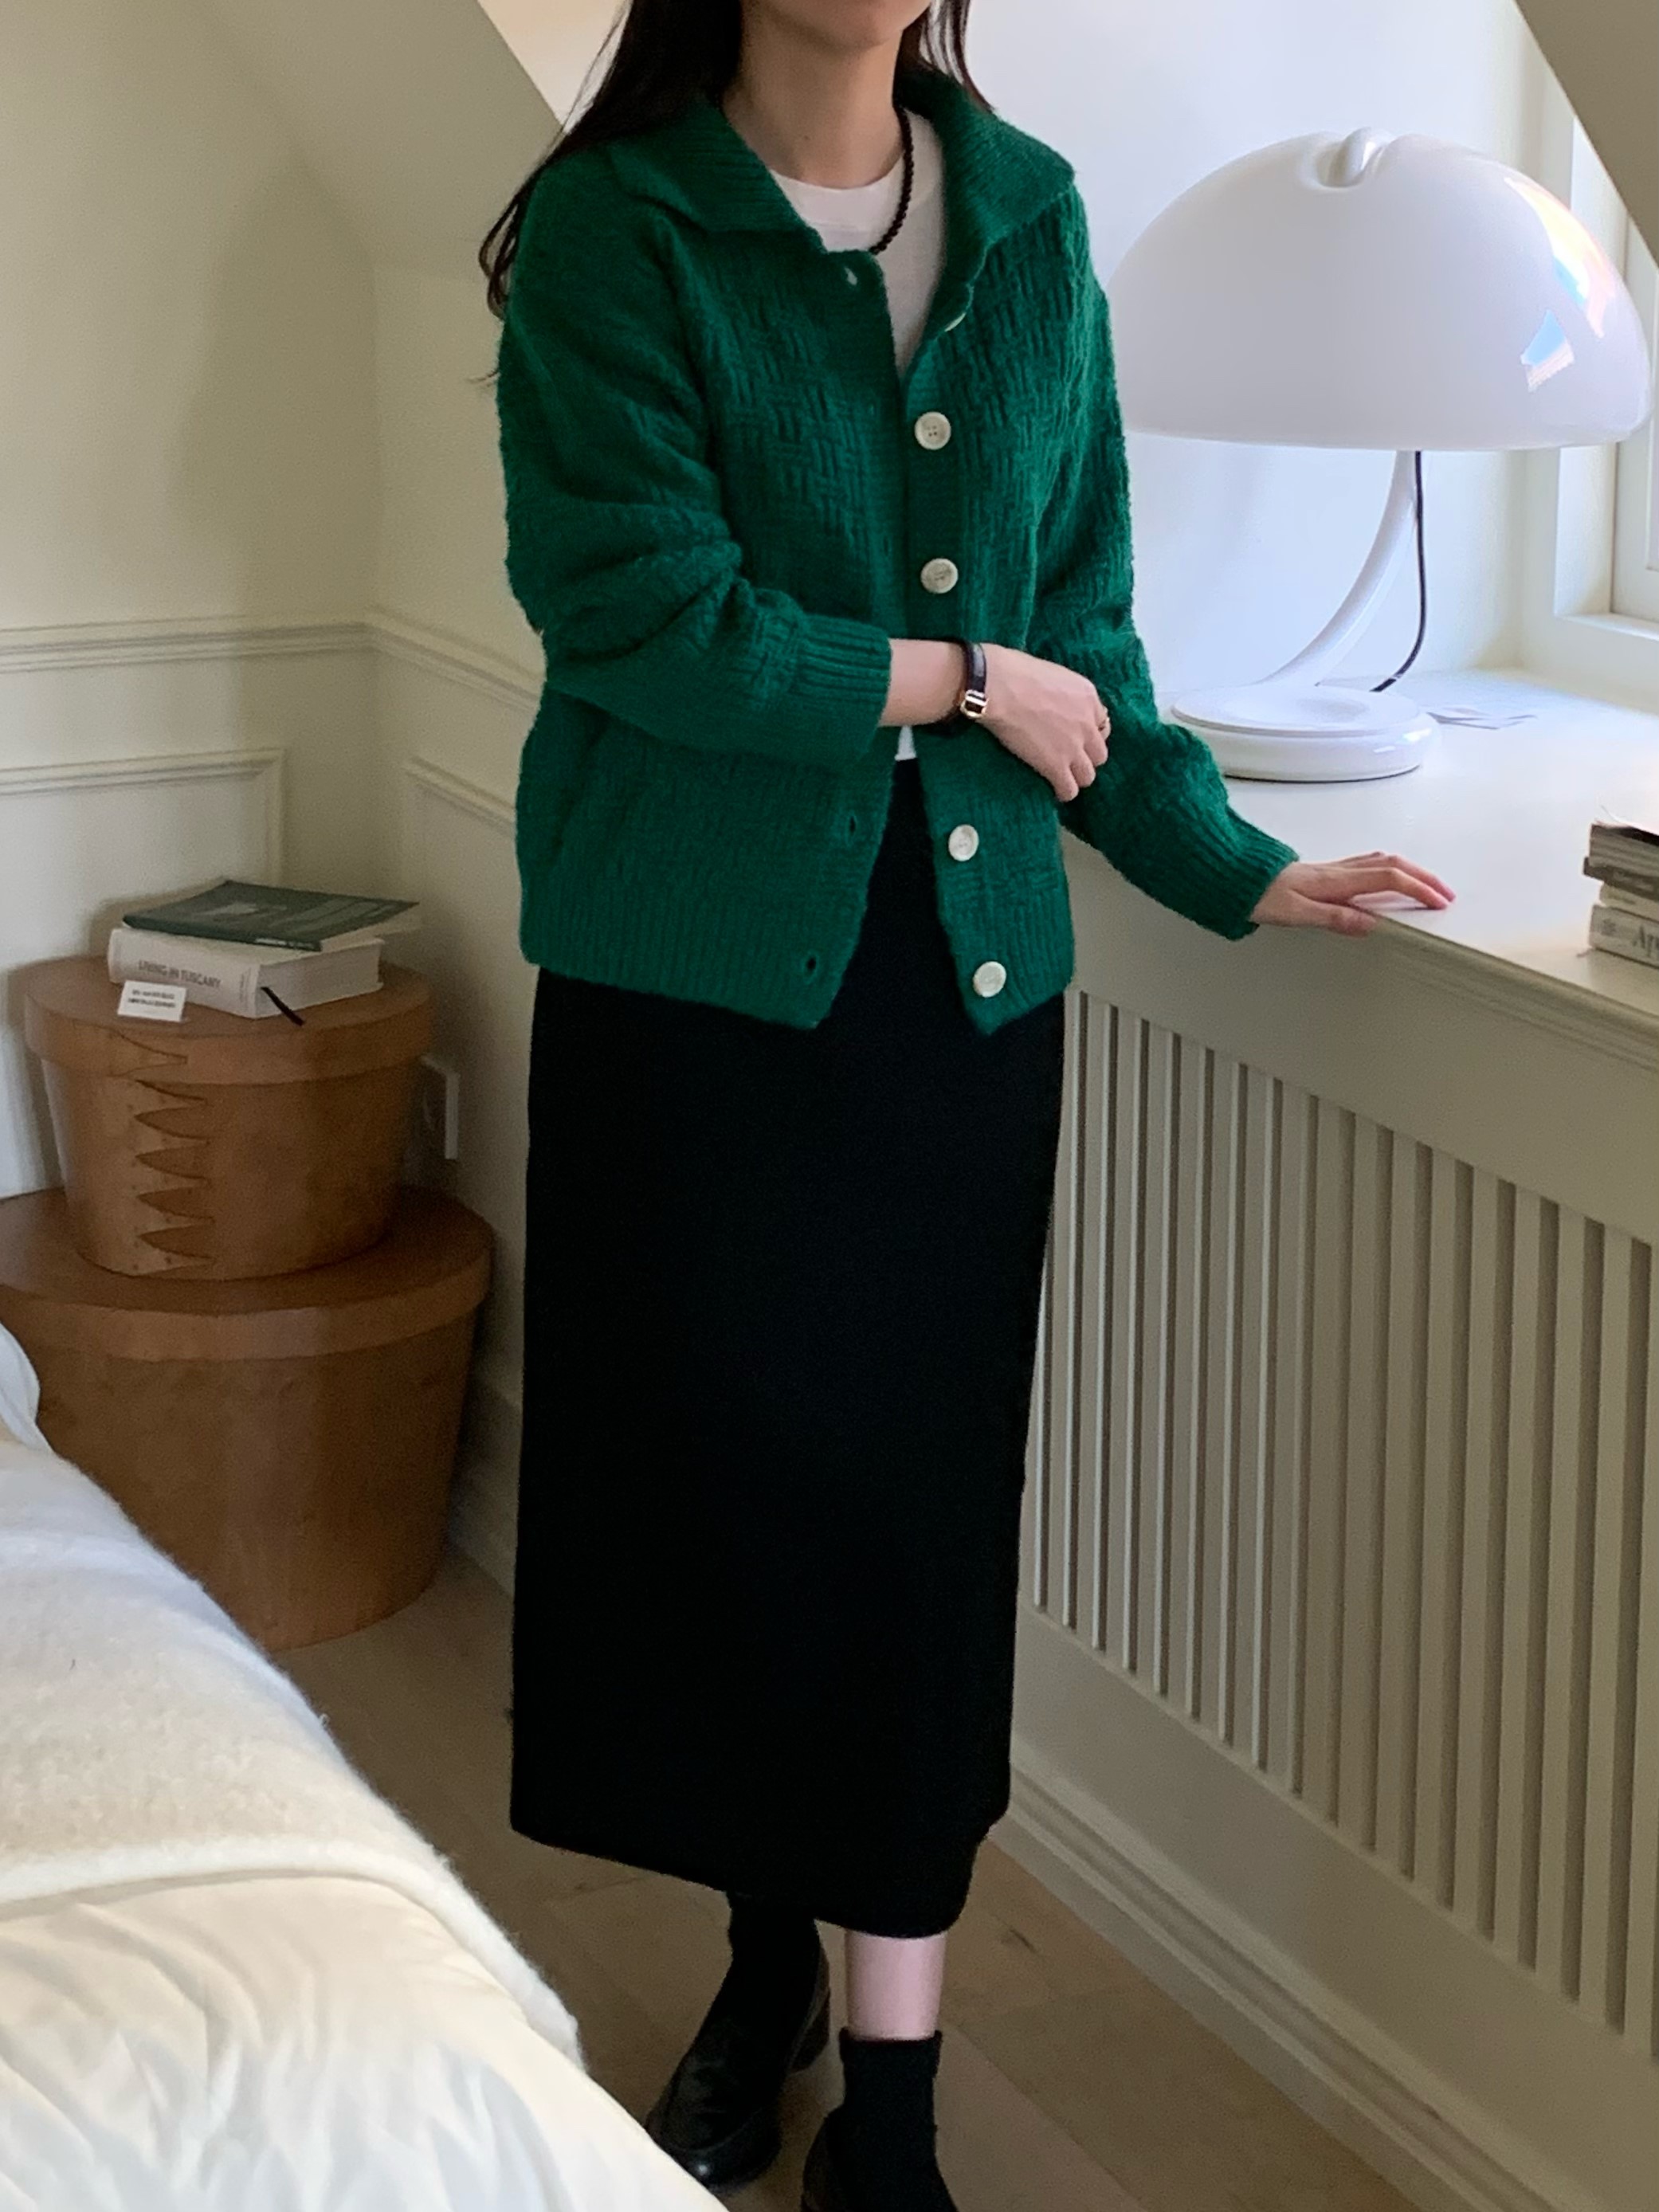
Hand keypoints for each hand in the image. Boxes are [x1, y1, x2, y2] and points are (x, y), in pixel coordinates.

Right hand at [979, 645, 1110, 801]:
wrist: (999, 686)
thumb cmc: (1014, 671)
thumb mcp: (1053, 673)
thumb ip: (1063, 693)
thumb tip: (1052, 701)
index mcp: (1088, 696)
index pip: (1102, 724)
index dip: (1088, 734)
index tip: (1076, 738)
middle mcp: (1088, 723)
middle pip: (1100, 754)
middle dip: (1085, 758)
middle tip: (1067, 759)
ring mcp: (1073, 746)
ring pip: (1087, 776)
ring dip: (1075, 777)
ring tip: (1060, 777)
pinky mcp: (1056, 765)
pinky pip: (1069, 790)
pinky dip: (1062, 792)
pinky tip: (1052, 789)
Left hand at [1252, 852, 1454, 935]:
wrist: (1233, 877)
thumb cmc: (1259, 896)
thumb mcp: (1295, 914)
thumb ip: (1334, 918)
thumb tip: (1371, 924)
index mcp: (1336, 881)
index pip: (1389, 880)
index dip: (1417, 890)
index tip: (1439, 903)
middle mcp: (1338, 870)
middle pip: (1393, 866)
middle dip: (1424, 878)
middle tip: (1445, 895)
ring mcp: (1333, 868)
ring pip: (1382, 862)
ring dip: (1410, 872)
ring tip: (1427, 887)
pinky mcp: (1326, 871)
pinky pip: (1368, 864)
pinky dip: (1390, 869)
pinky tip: (1389, 878)